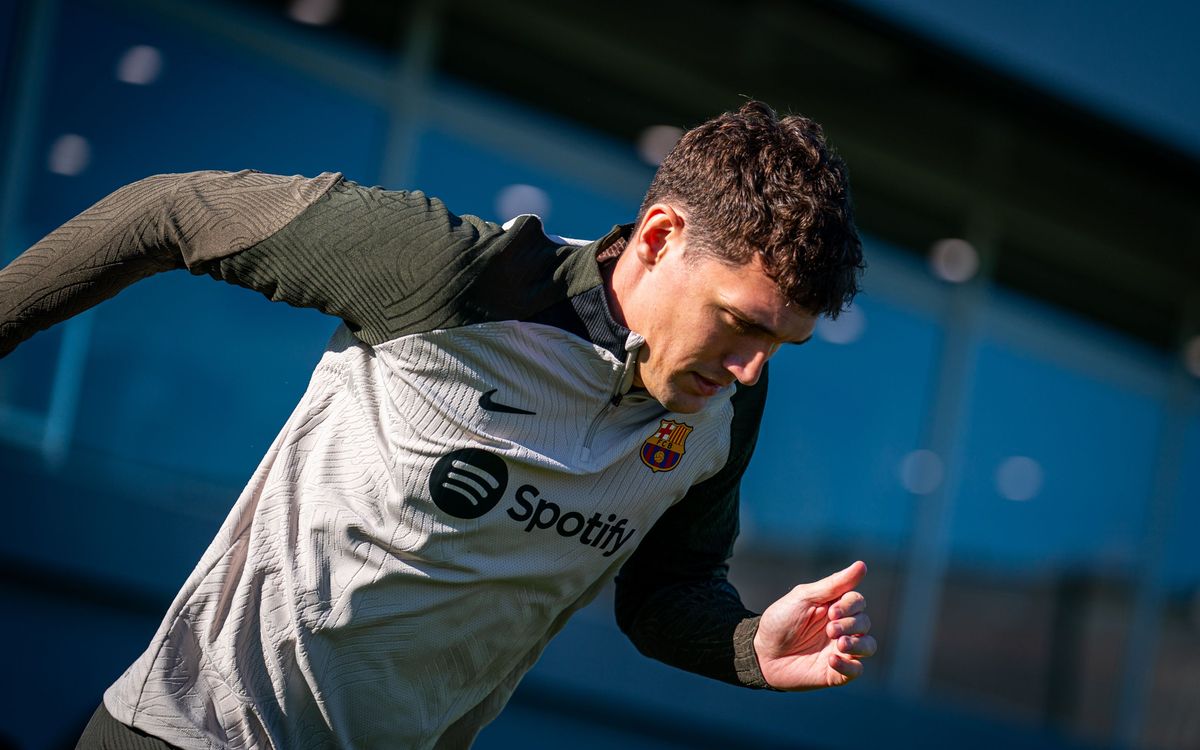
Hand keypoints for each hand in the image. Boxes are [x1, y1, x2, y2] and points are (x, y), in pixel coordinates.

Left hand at [753, 560, 875, 690]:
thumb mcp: (804, 598)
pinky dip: (849, 665)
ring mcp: (840, 650)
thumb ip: (834, 584)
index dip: (851, 605)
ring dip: (858, 644)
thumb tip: (862, 565)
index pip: (858, 601)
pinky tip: (831, 660)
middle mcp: (842, 628)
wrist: (761, 653)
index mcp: (834, 607)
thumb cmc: (780, 621)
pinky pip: (857, 670)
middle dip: (850, 624)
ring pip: (869, 646)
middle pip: (865, 622)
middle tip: (829, 629)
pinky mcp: (836, 672)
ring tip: (838, 643)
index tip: (831, 611)